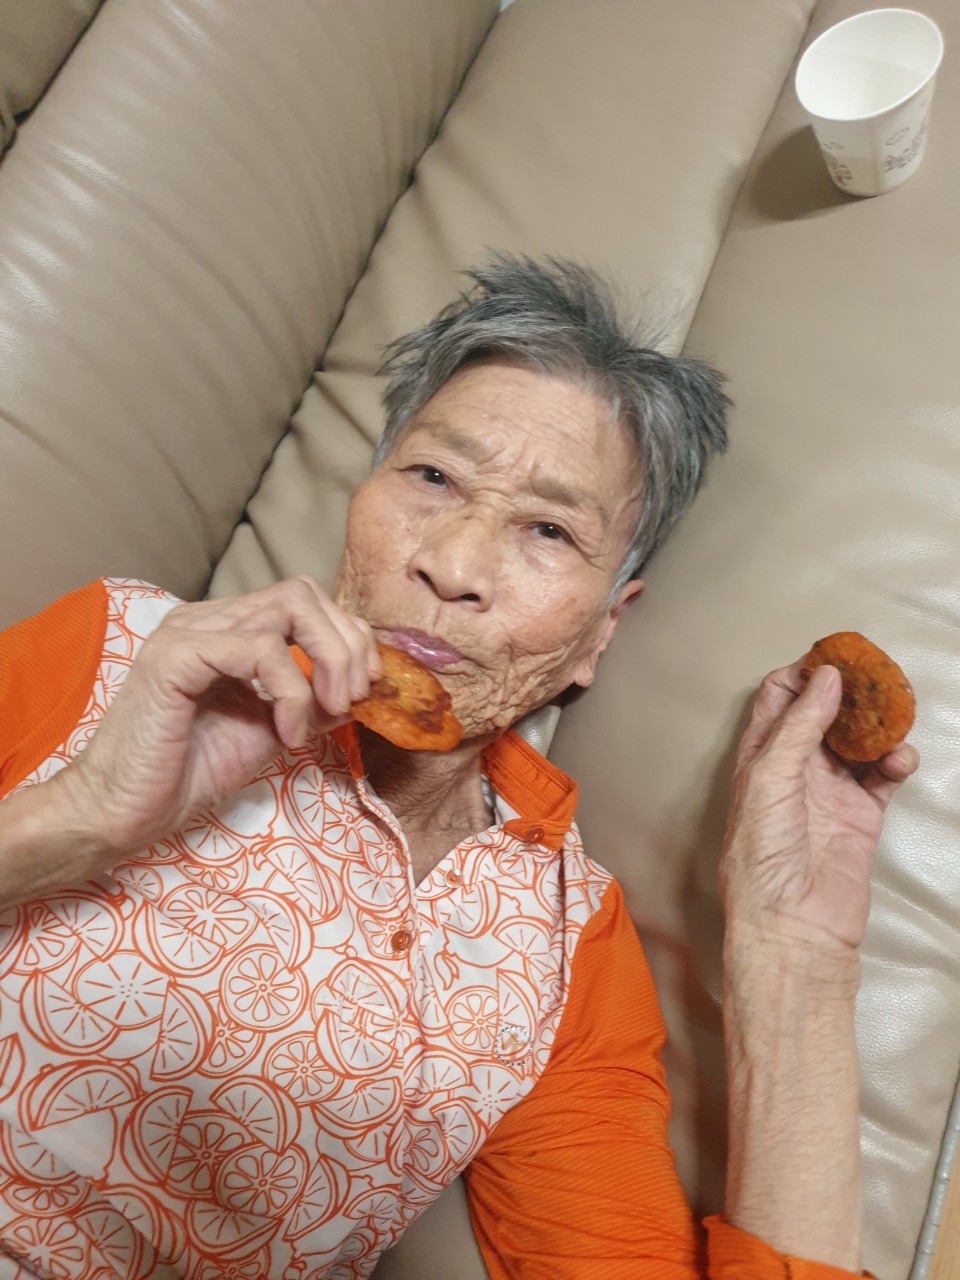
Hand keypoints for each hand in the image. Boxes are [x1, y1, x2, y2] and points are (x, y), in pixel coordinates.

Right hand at [57, 576, 380, 861]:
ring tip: (325, 714)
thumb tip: (360, 687)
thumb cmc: (189, 771)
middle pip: (302, 592)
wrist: (124, 811)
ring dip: (326, 663)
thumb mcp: (272, 729)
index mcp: (226, 629)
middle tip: (353, 697)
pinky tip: (287, 735)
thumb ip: (312, 701)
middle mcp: (207, 618)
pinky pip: (258, 649)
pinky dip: (290, 692)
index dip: (348, 637)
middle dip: (346, 643)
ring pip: (288, 609)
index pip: (304, 601)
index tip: (366, 687)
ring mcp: (189, 631)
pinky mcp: (176, 657)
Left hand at [720, 660, 918, 951]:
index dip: (804, 673)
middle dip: (849, 692)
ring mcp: (829, 791)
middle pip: (823, 713)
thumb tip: (826, 677)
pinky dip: (895, 761)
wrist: (792, 923)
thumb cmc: (762, 854)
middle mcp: (794, 768)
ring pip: (858, 741)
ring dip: (878, 724)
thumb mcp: (769, 777)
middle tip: (876, 674)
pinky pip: (882, 776)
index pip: (779, 698)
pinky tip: (901, 758)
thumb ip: (798, 726)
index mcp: (760, 755)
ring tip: (896, 712)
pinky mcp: (861, 815)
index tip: (834, 654)